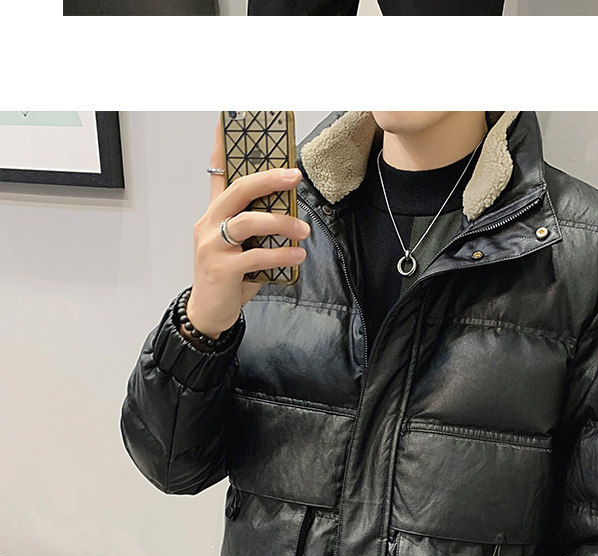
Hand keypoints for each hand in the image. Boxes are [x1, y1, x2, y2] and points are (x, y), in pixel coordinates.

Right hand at [189, 115, 310, 337]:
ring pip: (249, 222)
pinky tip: (298, 256)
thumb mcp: (240, 246)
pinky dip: (282, 255)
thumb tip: (290, 214)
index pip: (217, 171)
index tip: (229, 116)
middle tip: (295, 177)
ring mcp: (213, 246)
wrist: (209, 312)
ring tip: (304, 231)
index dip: (222, 143)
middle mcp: (209, 224)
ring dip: (282, 223)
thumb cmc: (228, 276)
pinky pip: (257, 256)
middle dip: (269, 179)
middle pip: (239, 190)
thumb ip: (257, 228)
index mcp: (214, 214)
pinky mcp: (222, 269)